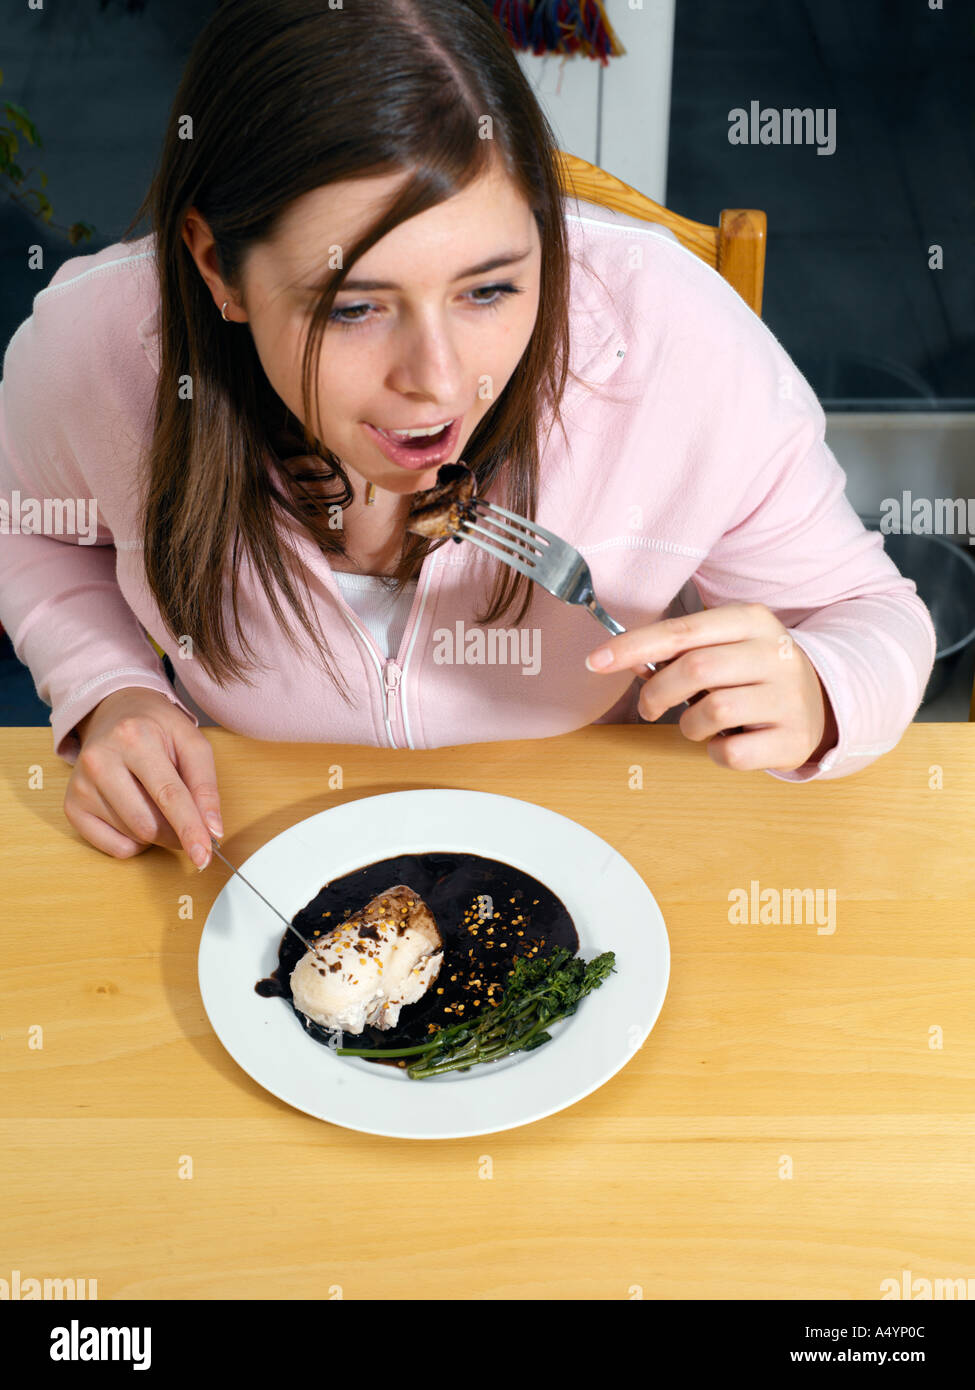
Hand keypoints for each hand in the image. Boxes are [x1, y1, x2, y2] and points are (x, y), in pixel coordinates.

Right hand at [65, 687, 222, 864]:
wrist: (116, 712)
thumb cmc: (158, 729)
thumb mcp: (192, 743)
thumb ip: (206, 786)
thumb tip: (212, 829)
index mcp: (134, 738)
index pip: (168, 795)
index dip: (190, 829)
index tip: (204, 856)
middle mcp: (100, 760)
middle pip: (148, 824)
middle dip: (176, 833)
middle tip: (187, 820)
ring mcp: (81, 785)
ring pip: (132, 837)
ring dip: (157, 835)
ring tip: (157, 803)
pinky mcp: (72, 806)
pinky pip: (113, 847)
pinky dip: (134, 842)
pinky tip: (137, 815)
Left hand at [585, 601, 837, 772]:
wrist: (821, 702)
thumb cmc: (753, 673)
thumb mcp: (722, 646)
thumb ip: (677, 650)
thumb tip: (620, 659)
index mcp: (750, 620)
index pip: (681, 630)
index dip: (633, 647)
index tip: (595, 662)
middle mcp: (774, 652)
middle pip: (694, 669)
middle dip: (657, 693)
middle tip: (650, 708)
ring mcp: (789, 696)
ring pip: (712, 712)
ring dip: (689, 725)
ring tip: (700, 723)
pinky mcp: (794, 738)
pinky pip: (732, 753)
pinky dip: (716, 752)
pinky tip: (728, 741)